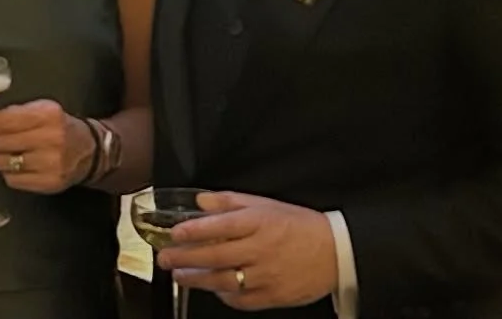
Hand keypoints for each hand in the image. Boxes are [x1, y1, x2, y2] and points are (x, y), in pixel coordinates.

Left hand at [0, 100, 93, 194]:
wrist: (89, 150)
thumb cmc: (56, 127)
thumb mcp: (38, 110)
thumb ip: (7, 114)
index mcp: (46, 114)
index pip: (3, 120)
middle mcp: (51, 138)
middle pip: (0, 143)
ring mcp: (51, 163)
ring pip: (3, 163)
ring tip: (5, 152)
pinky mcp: (50, 183)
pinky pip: (12, 180)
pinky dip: (9, 172)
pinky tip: (19, 164)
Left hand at [156, 191, 338, 311]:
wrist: (336, 252)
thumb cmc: (299, 225)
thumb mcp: (266, 205)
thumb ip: (230, 202)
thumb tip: (201, 201)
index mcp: (260, 222)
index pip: (221, 225)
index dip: (194, 230)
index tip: (175, 232)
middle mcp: (261, 249)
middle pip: (215, 256)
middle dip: (185, 258)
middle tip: (165, 258)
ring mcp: (267, 275)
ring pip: (224, 281)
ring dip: (197, 280)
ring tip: (180, 276)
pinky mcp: (273, 296)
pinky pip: (241, 299)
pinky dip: (224, 296)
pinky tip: (213, 289)